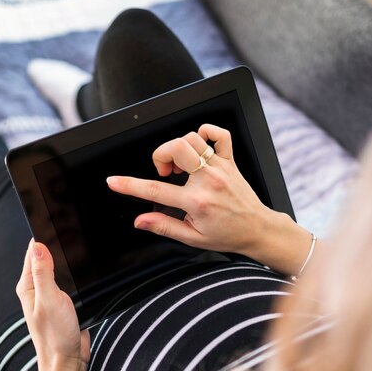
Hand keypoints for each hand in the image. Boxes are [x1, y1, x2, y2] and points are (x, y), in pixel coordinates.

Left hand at [16, 239, 89, 370]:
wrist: (68, 360)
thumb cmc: (56, 334)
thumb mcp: (49, 300)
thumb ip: (43, 273)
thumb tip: (37, 245)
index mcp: (27, 286)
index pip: (32, 252)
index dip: (44, 237)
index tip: (58, 223)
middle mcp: (36, 289)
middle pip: (45, 258)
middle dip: (58, 245)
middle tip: (74, 232)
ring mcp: (49, 296)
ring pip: (59, 269)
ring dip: (68, 261)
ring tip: (79, 247)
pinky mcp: (63, 303)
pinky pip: (68, 281)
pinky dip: (75, 274)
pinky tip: (83, 271)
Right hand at [106, 123, 270, 255]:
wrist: (257, 230)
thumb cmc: (227, 234)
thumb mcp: (192, 238)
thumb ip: (164, 227)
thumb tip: (140, 221)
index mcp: (196, 202)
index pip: (156, 190)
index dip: (130, 185)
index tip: (115, 181)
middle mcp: (208, 180)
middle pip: (177, 148)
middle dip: (161, 155)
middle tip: (163, 172)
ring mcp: (221, 168)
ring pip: (193, 139)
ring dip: (178, 147)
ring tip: (179, 166)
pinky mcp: (230, 161)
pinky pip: (220, 135)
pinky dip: (207, 133)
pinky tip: (199, 147)